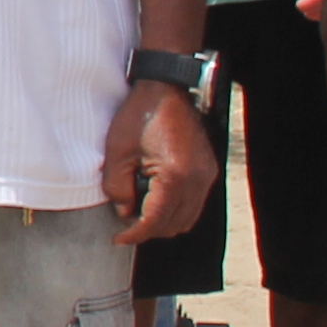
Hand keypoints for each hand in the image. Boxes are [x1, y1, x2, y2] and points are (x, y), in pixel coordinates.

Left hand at [103, 80, 216, 244]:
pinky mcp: (209, 169)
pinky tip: (155, 198)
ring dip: (164, 222)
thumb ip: (117, 189)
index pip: (155, 221)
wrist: (167, 87)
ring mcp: (207, 175)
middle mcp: (198, 179)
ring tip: (140, 211)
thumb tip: (125, 213)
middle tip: (126, 222)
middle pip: (174, 225)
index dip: (135, 235)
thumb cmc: (140, 115)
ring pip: (188, 218)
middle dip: (149, 230)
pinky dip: (176, 208)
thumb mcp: (117, 152)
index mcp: (175, 176)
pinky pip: (195, 203)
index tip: (118, 239)